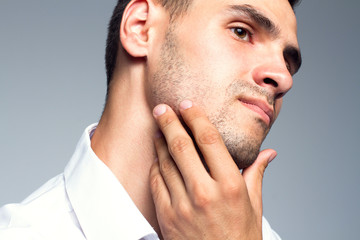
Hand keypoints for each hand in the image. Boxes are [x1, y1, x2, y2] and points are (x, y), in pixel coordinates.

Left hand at [149, 100, 276, 239]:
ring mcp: (183, 205)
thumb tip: (269, 152)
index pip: (209, 139)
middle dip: (169, 121)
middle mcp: (205, 192)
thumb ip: (257, 173)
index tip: (187, 104)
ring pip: (165, 162)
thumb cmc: (241, 237)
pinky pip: (157, 182)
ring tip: (158, 127)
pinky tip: (157, 156)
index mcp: (230, 185)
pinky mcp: (167, 217)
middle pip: (182, 145)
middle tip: (162, 108)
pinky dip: (156, 165)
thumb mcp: (254, 205)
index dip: (195, 117)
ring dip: (160, 141)